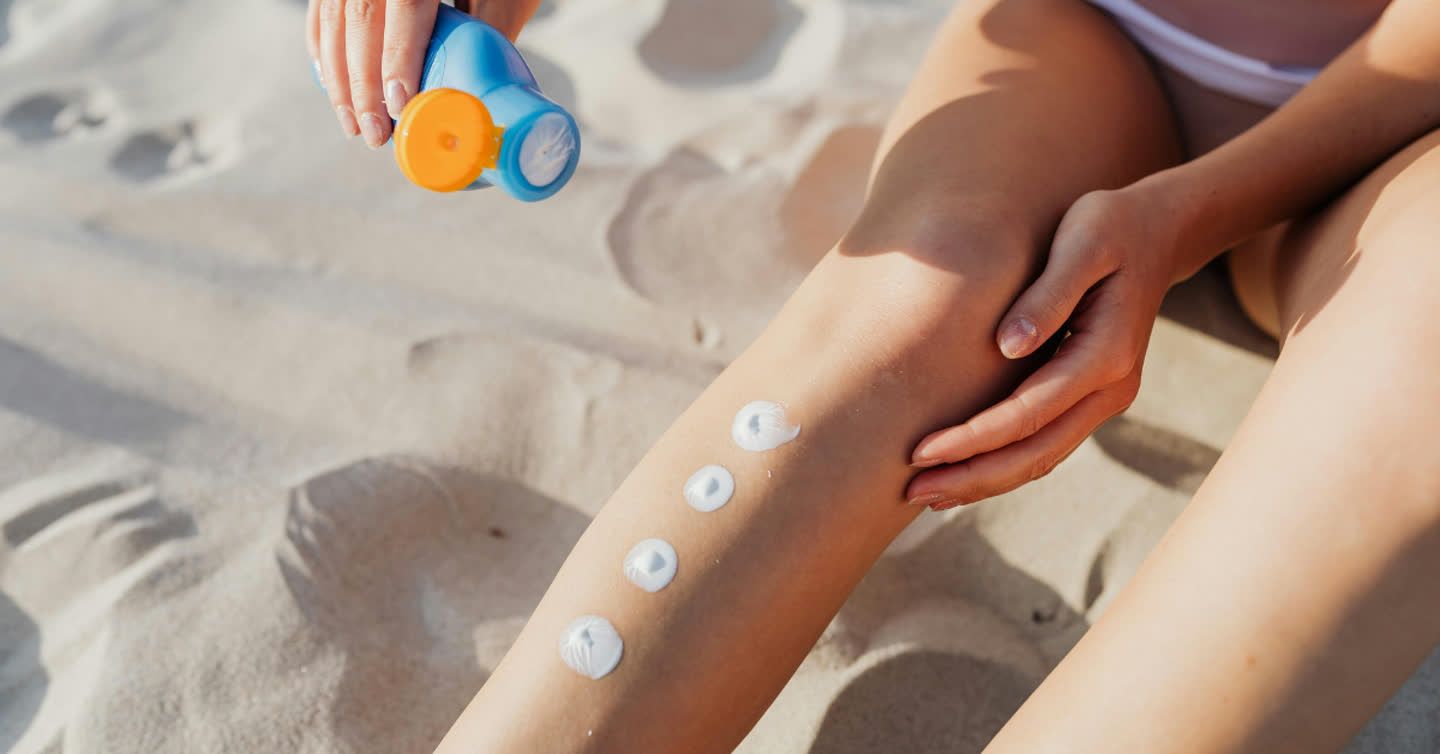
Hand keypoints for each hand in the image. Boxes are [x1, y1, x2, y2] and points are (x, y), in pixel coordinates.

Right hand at [307, 0, 542, 147]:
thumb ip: (490, 26)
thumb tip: (483, 92)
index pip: (402, 7)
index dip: (397, 59)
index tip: (400, 105)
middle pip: (360, 20)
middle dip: (362, 85)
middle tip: (375, 134)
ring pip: (333, 19)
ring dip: (339, 78)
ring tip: (353, 125)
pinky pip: (320, 10)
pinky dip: (322, 48)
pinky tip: (331, 83)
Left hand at [906, 187, 1182, 509]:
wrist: (1159, 230)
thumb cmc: (1111, 226)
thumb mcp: (1083, 242)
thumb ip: (1048, 295)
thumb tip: (1007, 346)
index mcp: (1106, 355)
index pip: (1028, 414)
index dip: (973, 438)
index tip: (921, 451)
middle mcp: (1111, 388)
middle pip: (1035, 453)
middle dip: (972, 477)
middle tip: (912, 491)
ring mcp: (1105, 397)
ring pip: (1042, 458)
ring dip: (985, 480)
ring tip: (929, 495)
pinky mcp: (1091, 396)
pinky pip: (1047, 443)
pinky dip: (1006, 463)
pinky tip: (966, 472)